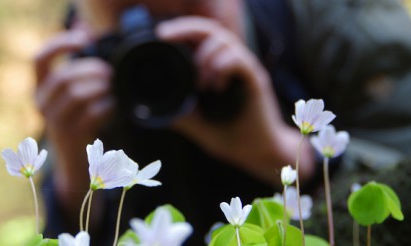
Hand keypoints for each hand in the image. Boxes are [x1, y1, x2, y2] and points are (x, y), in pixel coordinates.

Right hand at [34, 28, 113, 221]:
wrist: (76, 163)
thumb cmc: (80, 120)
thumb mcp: (74, 91)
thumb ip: (78, 64)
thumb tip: (84, 27)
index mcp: (41, 87)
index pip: (39, 59)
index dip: (59, 44)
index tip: (84, 39)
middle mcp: (41, 103)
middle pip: (63, 77)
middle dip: (90, 70)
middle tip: (109, 72)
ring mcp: (54, 121)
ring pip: (75, 94)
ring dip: (99, 87)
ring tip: (112, 88)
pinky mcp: (70, 136)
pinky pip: (90, 115)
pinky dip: (106, 106)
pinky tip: (113, 106)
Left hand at [157, 17, 314, 184]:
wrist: (258, 155)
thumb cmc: (230, 138)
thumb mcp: (197, 125)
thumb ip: (180, 113)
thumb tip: (153, 109)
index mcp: (216, 69)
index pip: (199, 37)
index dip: (180, 30)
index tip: (160, 35)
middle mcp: (230, 64)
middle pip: (209, 30)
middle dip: (185, 28)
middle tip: (165, 36)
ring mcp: (244, 70)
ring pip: (224, 40)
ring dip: (205, 57)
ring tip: (200, 84)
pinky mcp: (255, 80)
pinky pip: (240, 60)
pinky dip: (223, 67)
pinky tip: (217, 86)